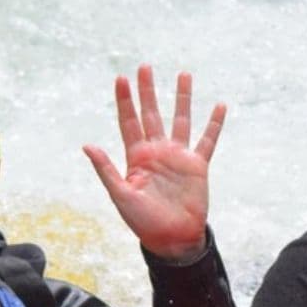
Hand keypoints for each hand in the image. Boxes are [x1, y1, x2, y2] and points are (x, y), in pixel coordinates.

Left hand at [83, 64, 225, 261]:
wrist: (171, 239)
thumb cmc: (142, 221)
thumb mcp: (121, 195)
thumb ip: (106, 169)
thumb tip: (88, 145)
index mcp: (136, 157)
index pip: (128, 122)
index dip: (124, 100)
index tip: (121, 78)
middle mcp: (157, 152)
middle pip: (151, 114)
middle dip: (147, 91)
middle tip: (144, 67)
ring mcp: (178, 157)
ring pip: (180, 120)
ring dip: (182, 98)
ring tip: (183, 75)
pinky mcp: (197, 166)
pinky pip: (207, 141)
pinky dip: (214, 124)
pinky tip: (219, 107)